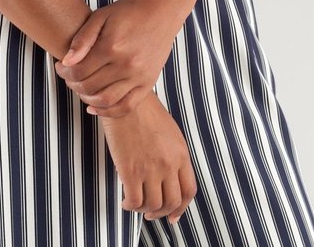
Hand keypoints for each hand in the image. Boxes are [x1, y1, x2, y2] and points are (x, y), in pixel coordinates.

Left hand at [54, 0, 180, 116]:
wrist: (160, 12)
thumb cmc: (128, 11)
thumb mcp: (101, 16)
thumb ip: (82, 39)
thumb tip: (66, 62)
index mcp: (112, 46)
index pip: (79, 71)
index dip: (64, 72)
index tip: (60, 66)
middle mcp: (126, 64)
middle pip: (90, 87)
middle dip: (73, 84)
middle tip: (68, 77)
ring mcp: (139, 76)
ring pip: (106, 100)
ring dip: (87, 99)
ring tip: (80, 89)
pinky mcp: (148, 83)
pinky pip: (126, 106)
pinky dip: (108, 112)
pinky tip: (95, 107)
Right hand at [100, 90, 196, 223]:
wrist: (126, 99)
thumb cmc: (146, 112)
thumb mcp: (170, 133)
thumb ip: (174, 156)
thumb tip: (169, 178)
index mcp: (181, 154)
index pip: (188, 191)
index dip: (181, 208)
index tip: (173, 215)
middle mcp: (169, 165)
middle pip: (171, 202)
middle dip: (161, 213)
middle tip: (151, 213)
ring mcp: (150, 169)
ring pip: (153, 205)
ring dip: (144, 210)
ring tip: (136, 204)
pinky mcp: (130, 170)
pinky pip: (134, 201)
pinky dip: (130, 206)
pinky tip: (125, 201)